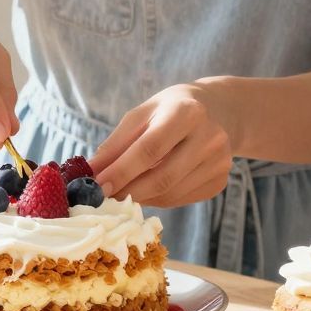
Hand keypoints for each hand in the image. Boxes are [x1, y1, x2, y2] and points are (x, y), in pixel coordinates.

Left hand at [92, 84, 233, 206]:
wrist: (217, 111)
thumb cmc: (170, 110)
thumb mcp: (141, 115)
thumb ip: (115, 145)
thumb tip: (90, 174)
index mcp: (186, 112)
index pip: (150, 149)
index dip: (122, 171)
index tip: (97, 186)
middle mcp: (210, 138)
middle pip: (163, 177)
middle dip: (128, 191)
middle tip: (104, 198)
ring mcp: (219, 162)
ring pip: (170, 194)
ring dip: (141, 197)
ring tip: (125, 189)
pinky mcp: (220, 182)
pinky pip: (181, 200)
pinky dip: (158, 199)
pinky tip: (150, 187)